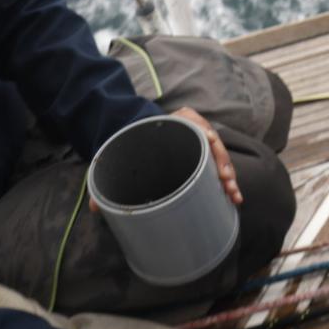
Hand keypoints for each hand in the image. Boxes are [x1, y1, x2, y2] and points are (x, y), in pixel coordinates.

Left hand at [89, 107, 243, 211]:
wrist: (139, 138)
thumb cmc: (134, 144)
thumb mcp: (122, 155)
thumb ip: (109, 177)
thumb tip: (95, 208)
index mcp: (174, 120)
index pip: (193, 120)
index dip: (204, 132)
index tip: (209, 140)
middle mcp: (192, 129)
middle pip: (213, 142)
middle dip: (223, 162)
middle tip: (226, 180)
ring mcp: (200, 143)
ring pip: (220, 157)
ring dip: (229, 175)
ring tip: (233, 195)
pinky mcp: (204, 157)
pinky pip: (219, 166)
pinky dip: (227, 181)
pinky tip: (232, 196)